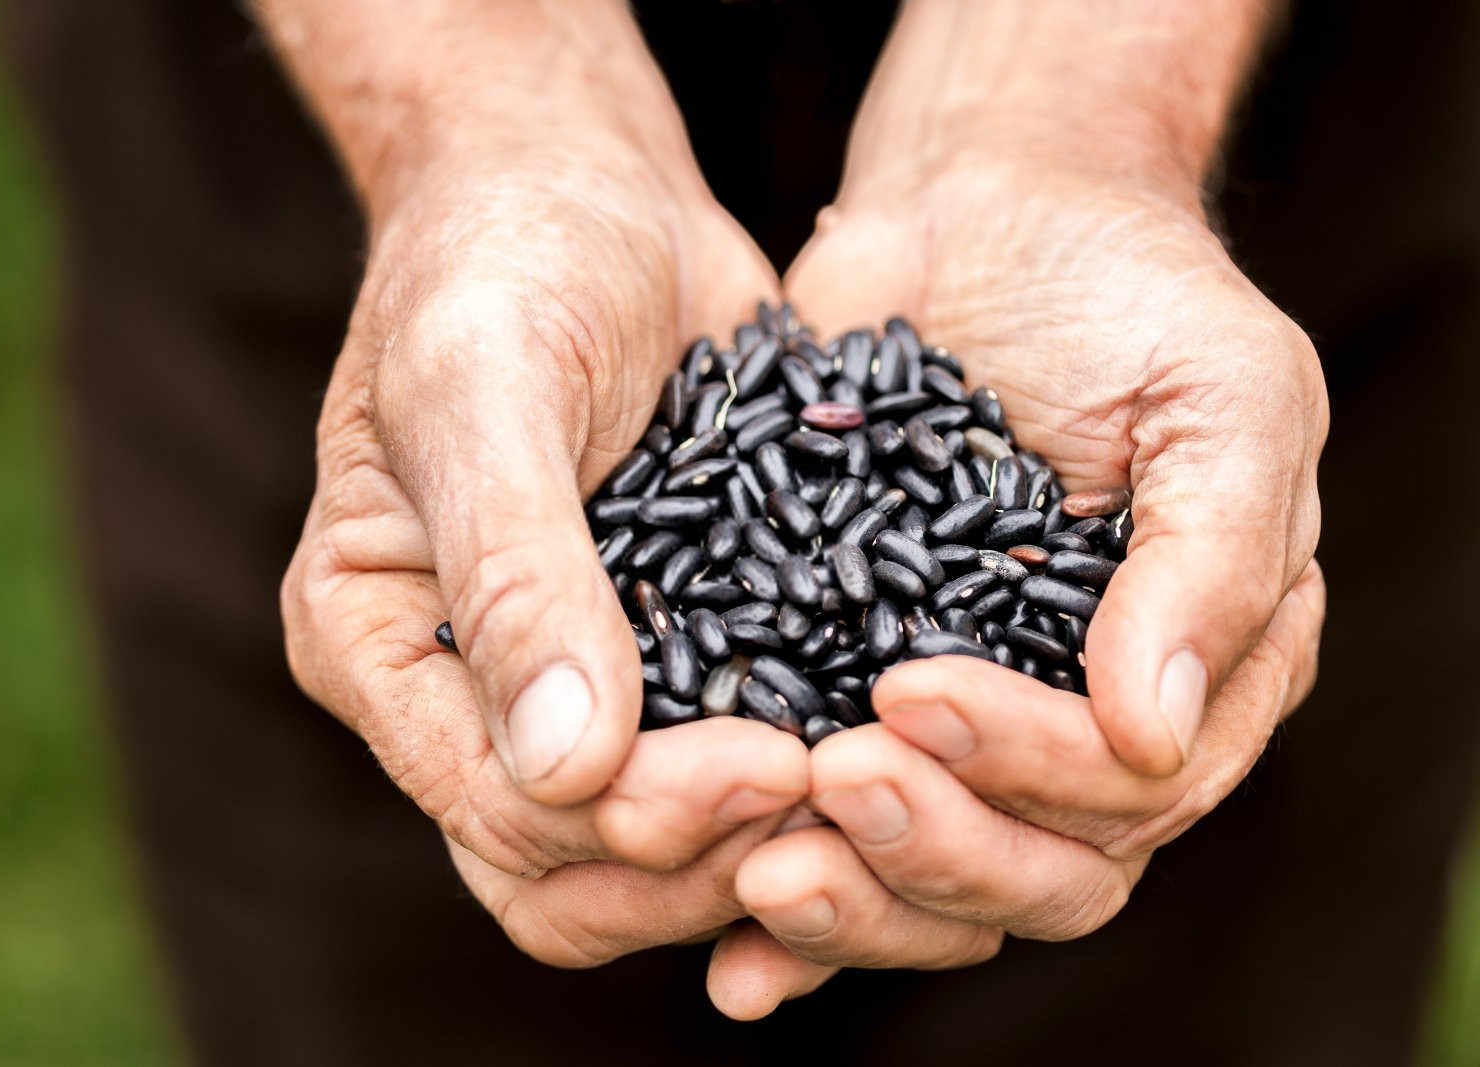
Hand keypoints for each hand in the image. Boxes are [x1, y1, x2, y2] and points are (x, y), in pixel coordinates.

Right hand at [279, 51, 809, 964]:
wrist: (580, 190)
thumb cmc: (501, 257)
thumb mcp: (484, 384)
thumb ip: (512, 569)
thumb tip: (567, 768)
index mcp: (374, 646)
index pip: (494, 808)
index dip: (633, 819)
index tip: (774, 761)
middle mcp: (459, 695)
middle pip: (566, 872)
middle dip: (700, 857)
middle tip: (834, 784)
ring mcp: (564, 688)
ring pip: (646, 853)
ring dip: (756, 845)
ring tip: (870, 776)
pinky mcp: (663, 659)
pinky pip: (718, 771)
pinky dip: (794, 788)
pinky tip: (882, 746)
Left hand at [707, 139, 1327, 1014]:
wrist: (985, 214)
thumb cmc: (1125, 291)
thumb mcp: (1223, 396)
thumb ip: (1217, 560)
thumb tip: (1153, 735)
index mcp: (1197, 676)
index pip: (1131, 789)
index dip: (1026, 765)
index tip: (908, 691)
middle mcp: (1086, 729)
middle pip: (1038, 872)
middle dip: (933, 844)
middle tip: (829, 782)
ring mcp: (968, 725)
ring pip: (934, 880)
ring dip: (852, 900)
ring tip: (755, 872)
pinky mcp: (850, 694)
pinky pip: (832, 832)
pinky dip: (784, 893)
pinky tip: (727, 948)